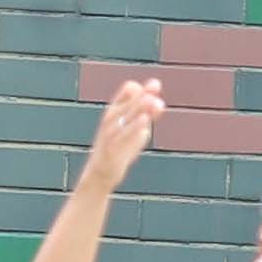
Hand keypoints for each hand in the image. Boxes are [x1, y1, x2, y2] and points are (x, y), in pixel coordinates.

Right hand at [80, 73, 167, 189]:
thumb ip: (147, 116)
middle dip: (145, 94)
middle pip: (130, 100)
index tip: (155, 93)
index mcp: (116, 109)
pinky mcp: (112, 146)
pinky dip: (134, 125)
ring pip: (126, 114)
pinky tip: (144, 119)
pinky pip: (124, 133)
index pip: (129, 89)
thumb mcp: (136, 129)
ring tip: (151, 100)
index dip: (144, 89)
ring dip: (140, 106)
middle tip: (158, 90)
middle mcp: (112, 116)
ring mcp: (111, 130)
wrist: (102, 172)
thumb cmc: (119, 147)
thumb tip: (159, 102)